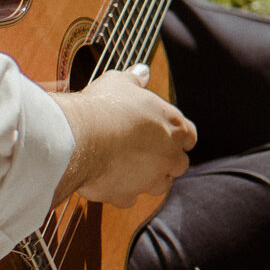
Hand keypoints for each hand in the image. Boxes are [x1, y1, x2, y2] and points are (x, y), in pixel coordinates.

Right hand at [54, 64, 196, 206]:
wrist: (80, 136)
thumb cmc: (103, 106)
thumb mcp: (120, 82)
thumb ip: (135, 78)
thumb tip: (142, 70)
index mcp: (175, 127)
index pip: (189, 136)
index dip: (178, 136)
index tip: (166, 135)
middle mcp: (169, 156)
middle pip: (179, 164)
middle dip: (166, 160)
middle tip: (145, 152)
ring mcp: (150, 178)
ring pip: (159, 185)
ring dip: (148, 179)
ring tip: (128, 167)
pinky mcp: (128, 195)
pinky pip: (129, 198)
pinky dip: (121, 192)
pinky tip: (109, 179)